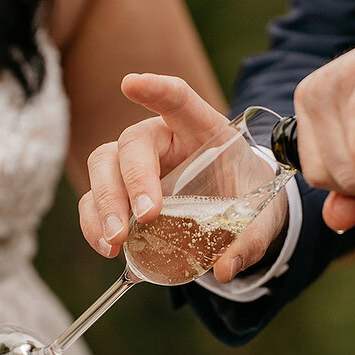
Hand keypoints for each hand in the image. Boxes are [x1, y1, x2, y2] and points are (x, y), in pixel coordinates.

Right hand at [79, 74, 286, 281]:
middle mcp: (161, 139)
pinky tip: (108, 248)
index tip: (131, 84)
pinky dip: (94, 223)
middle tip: (145, 216)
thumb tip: (226, 269)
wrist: (235, 210)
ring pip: (103, 166)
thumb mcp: (261, 216)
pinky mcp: (119, 191)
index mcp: (201, 129)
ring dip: (105, 204)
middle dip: (133, 179)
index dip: (155, 90)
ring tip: (116, 241)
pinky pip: (94, 200)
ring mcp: (134, 163)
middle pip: (132, 142)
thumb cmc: (245, 196)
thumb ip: (250, 239)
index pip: (178, 99)